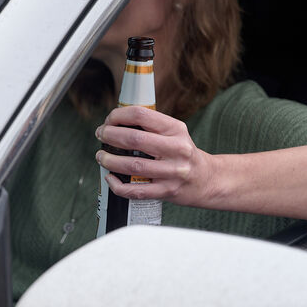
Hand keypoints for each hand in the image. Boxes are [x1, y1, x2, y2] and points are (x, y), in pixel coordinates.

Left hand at [94, 106, 215, 206]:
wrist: (206, 179)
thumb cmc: (183, 154)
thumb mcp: (175, 133)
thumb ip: (151, 127)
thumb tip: (116, 122)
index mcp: (176, 129)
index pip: (141, 115)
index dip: (119, 116)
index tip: (109, 121)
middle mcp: (177, 149)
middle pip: (134, 139)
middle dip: (110, 136)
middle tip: (101, 136)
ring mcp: (172, 172)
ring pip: (133, 165)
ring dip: (110, 160)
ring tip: (101, 157)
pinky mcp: (167, 191)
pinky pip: (136, 190)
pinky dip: (118, 185)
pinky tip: (110, 178)